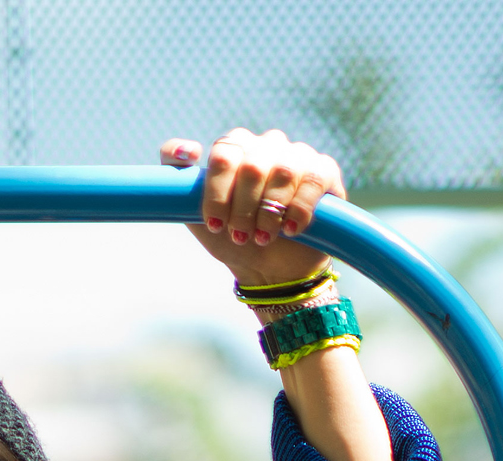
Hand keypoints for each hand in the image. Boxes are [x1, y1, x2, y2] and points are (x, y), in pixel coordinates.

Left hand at [161, 130, 345, 289]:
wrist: (271, 272)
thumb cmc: (233, 239)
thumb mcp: (197, 216)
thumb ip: (177, 181)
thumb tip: (187, 151)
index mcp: (237, 148)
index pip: (225, 153)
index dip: (218, 191)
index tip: (214, 224)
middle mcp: (268, 146)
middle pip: (253, 164)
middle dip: (243, 208)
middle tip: (241, 236)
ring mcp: (298, 155)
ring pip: (284, 170)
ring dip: (270, 212)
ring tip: (264, 238)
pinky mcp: (325, 172)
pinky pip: (314, 178)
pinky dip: (299, 208)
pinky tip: (291, 230)